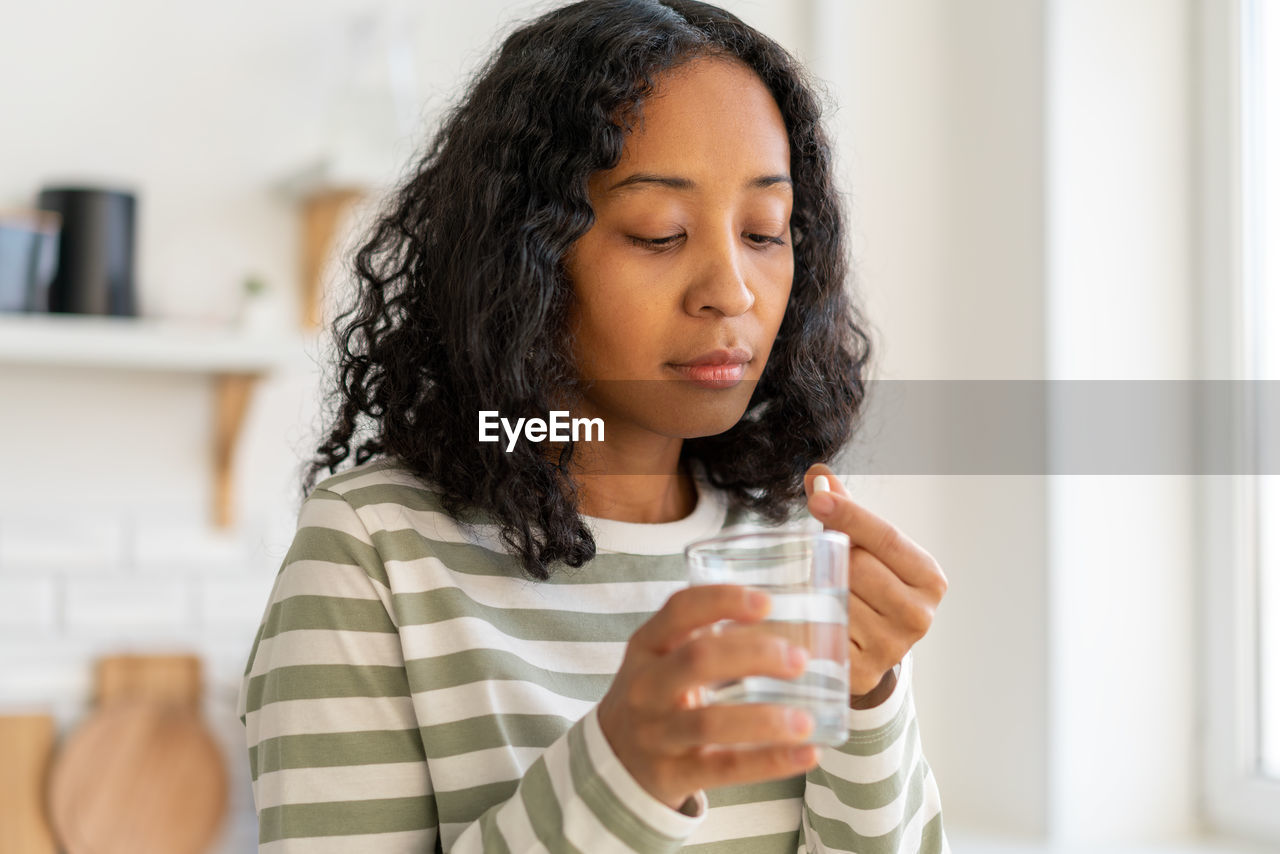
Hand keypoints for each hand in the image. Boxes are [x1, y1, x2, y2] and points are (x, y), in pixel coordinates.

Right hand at [597, 585, 822, 810]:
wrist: (612, 762)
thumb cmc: (655, 698)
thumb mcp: (662, 661)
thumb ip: (706, 638)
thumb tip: (786, 621)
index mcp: (646, 647)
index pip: (679, 610)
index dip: (722, 600)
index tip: (767, 602)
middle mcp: (646, 687)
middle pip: (699, 660)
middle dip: (755, 655)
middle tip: (799, 660)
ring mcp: (656, 733)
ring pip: (711, 722)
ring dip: (765, 720)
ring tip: (806, 720)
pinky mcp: (671, 773)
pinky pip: (724, 768)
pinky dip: (770, 762)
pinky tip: (807, 754)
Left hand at [804, 464, 948, 698]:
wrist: (868, 651)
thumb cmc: (867, 588)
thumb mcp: (865, 547)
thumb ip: (843, 510)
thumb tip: (818, 474)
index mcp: (929, 578)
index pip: (887, 537)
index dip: (850, 515)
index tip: (817, 497)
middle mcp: (919, 615)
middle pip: (858, 566)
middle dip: (834, 557)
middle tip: (826, 561)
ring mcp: (891, 648)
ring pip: (837, 597)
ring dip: (819, 587)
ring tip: (822, 590)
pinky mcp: (859, 671)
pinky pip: (822, 629)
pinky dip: (810, 616)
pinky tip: (812, 613)